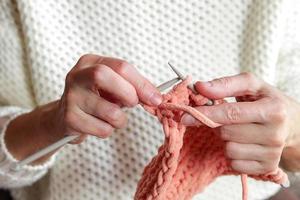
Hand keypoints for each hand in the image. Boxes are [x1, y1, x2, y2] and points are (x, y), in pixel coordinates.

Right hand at [54, 54, 161, 142]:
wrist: (65, 117)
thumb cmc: (95, 99)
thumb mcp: (112, 86)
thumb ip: (133, 87)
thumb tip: (155, 97)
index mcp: (91, 62)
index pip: (121, 67)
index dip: (142, 84)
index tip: (156, 98)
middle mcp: (77, 76)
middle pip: (105, 76)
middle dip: (128, 94)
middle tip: (131, 104)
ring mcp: (71, 96)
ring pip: (109, 110)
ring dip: (120, 119)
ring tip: (113, 118)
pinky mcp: (69, 118)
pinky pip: (102, 129)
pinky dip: (107, 130)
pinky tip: (98, 124)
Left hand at [181, 72, 299, 173]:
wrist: (292, 123)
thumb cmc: (267, 101)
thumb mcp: (251, 85)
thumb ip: (225, 84)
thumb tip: (199, 86)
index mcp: (273, 110)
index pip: (231, 113)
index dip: (206, 114)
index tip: (185, 116)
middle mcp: (275, 134)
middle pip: (226, 133)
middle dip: (220, 125)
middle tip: (230, 119)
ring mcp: (272, 153)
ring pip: (230, 150)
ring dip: (228, 140)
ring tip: (241, 131)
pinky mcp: (267, 167)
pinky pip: (235, 164)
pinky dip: (234, 154)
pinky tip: (245, 144)